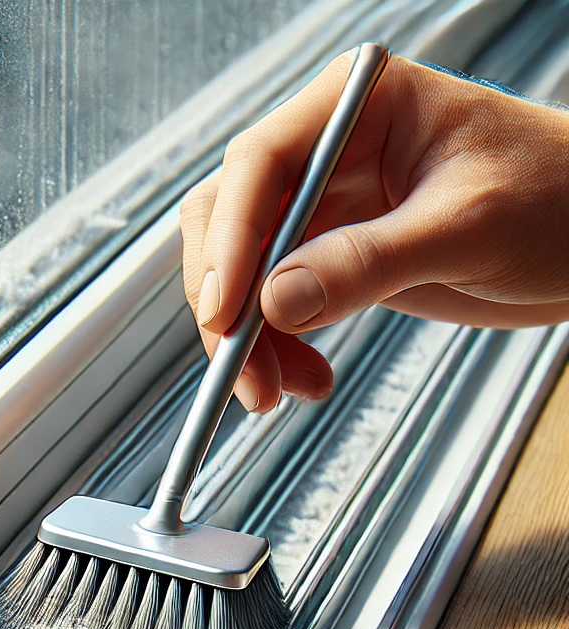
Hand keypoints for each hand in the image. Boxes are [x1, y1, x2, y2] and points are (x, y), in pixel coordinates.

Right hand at [181, 51, 568, 412]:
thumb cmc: (559, 201)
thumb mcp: (467, 229)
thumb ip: (368, 262)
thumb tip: (277, 302)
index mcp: (359, 105)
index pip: (261, 163)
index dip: (230, 240)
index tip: (226, 311)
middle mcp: (328, 150)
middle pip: (231, 218)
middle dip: (227, 299)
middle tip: (242, 367)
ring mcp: (325, 204)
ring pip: (242, 269)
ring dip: (247, 336)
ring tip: (278, 390)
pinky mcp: (330, 254)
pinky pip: (272, 301)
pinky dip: (274, 345)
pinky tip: (304, 375)